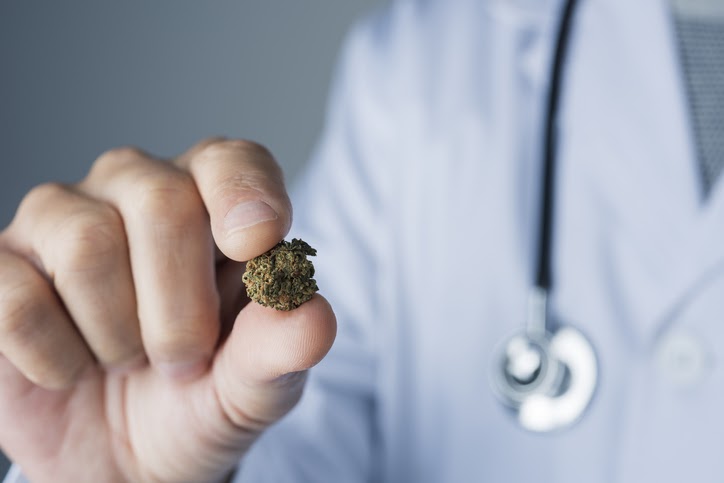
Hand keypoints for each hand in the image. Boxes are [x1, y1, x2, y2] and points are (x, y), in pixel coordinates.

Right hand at [0, 139, 336, 481]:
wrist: (129, 457)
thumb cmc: (201, 400)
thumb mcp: (254, 386)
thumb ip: (280, 349)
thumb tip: (313, 317)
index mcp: (213, 204)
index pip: (232, 162)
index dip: (244, 194)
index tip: (255, 244)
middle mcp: (138, 191)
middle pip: (160, 199)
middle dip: (180, 305)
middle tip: (185, 360)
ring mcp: (63, 222)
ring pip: (86, 243)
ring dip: (119, 333)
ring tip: (129, 360)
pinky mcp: (2, 268)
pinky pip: (17, 298)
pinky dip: (56, 357)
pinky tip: (73, 369)